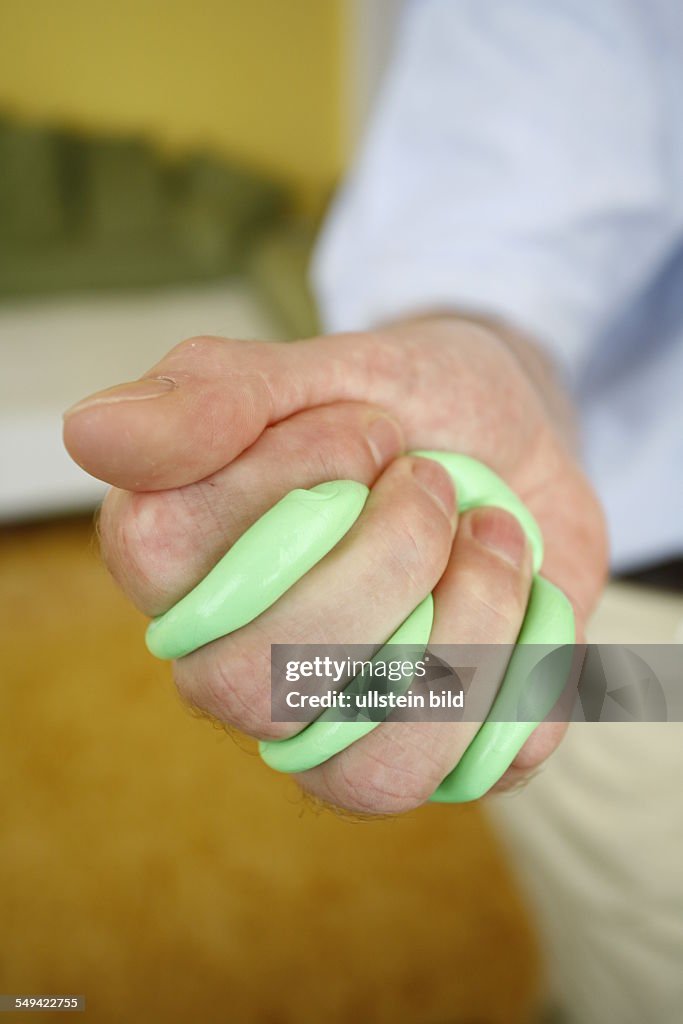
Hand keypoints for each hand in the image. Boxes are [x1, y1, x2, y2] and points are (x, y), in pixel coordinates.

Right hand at [63, 316, 607, 812]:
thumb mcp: (319, 368)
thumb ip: (215, 396)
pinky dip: (527, 669)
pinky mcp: (428, 755)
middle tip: (437, 482)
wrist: (511, 440)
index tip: (368, 425)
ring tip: (496, 537)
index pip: (166, 554)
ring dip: (469, 626)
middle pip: (261, 682)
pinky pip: (475, 769)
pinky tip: (523, 598)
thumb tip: (89, 434)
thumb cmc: (402, 403)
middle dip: (388, 559)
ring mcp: (328, 728)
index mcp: (178, 565)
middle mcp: (233, 666)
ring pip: (371, 766)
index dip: (286, 482)